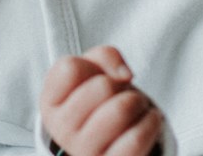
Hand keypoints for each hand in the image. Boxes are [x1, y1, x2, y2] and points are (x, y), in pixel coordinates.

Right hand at [40, 46, 165, 155]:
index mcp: (51, 103)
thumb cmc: (98, 101)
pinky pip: (135, 139)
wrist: (107, 140)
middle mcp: (62, 130)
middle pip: (103, 86)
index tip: (99, 77)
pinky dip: (151, 123)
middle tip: (122, 94)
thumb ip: (104, 56)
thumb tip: (124, 74)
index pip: (70, 68)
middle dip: (121, 84)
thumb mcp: (92, 72)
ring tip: (136, 107)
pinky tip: (149, 120)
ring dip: (139, 101)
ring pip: (121, 109)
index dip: (93, 66)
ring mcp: (85, 150)